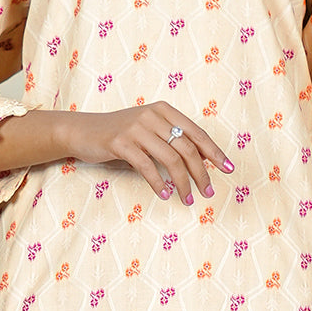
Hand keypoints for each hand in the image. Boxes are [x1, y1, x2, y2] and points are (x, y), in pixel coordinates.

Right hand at [68, 101, 232, 204]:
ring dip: (183, 183)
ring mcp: (136, 128)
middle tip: (208, 192)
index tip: (229, 169)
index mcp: (164, 110)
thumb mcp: (149, 131)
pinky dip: (159, 183)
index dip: (215, 152)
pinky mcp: (121, 143)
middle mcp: (152, 116)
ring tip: (188, 199)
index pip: (197, 133)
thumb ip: (172, 140)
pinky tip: (166, 194)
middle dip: (201, 173)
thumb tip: (202, 162)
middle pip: (187, 148)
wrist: (83, 131)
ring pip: (171, 159)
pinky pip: (147, 166)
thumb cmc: (120, 135)